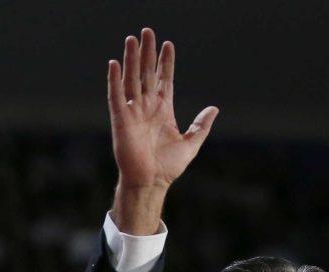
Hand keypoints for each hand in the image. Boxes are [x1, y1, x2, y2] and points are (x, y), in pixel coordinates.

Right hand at [107, 28, 217, 193]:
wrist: (151, 182)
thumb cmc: (168, 167)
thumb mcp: (191, 143)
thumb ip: (201, 125)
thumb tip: (214, 108)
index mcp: (163, 110)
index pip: (163, 79)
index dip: (165, 62)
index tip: (167, 45)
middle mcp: (147, 107)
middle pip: (146, 73)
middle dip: (147, 53)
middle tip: (147, 32)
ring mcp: (133, 112)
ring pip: (131, 79)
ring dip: (131, 59)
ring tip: (132, 39)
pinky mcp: (121, 120)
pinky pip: (116, 96)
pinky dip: (114, 80)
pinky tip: (115, 63)